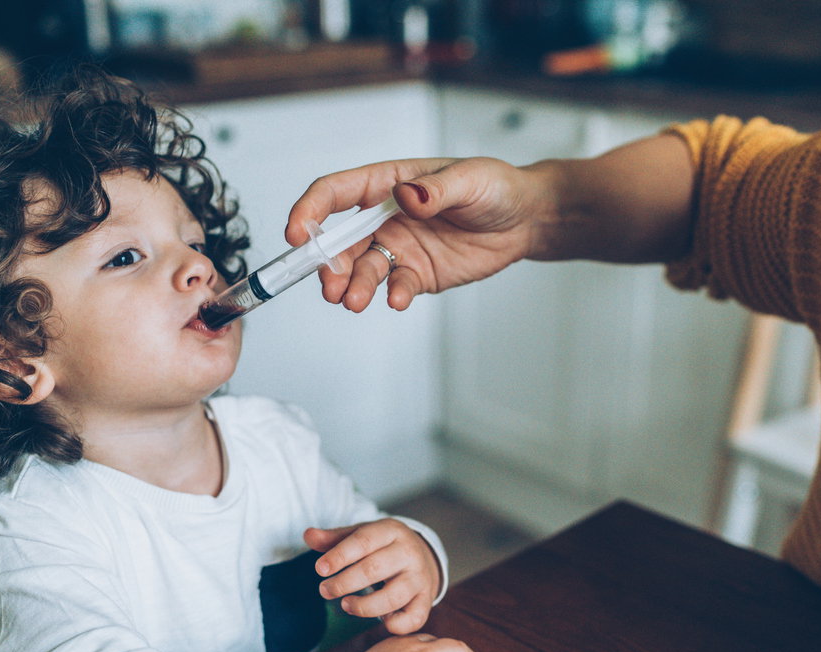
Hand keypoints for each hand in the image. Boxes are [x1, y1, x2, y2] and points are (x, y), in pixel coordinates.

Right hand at [285, 157, 552, 311]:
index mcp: (387, 182)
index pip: (335, 193)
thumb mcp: (469, 179)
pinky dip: (392, 295)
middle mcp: (384, 217)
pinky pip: (395, 287)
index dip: (309, 211)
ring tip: (353, 301)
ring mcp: (399, 247)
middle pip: (340, 241)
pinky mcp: (417, 274)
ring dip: (353, 286)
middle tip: (330, 286)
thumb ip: (435, 190)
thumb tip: (406, 195)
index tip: (295, 233)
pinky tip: (397, 299)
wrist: (525, 220)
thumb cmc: (495, 187)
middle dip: (328, 264)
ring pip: (362, 269)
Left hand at [306, 519, 441, 633]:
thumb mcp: (362, 535)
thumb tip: (308, 535)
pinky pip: (415, 618)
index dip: (339, 556)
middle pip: (374, 569)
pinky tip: (382, 623)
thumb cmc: (383, 546)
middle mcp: (409, 553)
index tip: (319, 569)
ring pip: (394, 596)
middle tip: (324, 591)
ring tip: (345, 605)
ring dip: (365, 606)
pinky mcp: (426, 599)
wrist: (424, 555)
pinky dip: (398, 625)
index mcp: (391, 531)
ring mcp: (419, 577)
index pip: (363, 541)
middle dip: (345, 582)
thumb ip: (335, 538)